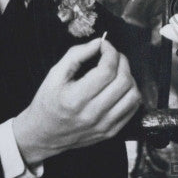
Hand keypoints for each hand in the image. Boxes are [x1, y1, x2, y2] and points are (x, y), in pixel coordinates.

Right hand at [13, 38, 140, 164]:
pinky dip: (131, 93)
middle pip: (123, 81)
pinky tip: (120, 87)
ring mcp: (104, 125)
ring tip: (118, 71)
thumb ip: (76, 55)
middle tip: (113, 56)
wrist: (44, 135)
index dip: (110, 52)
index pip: (106, 71)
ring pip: (133, 95)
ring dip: (129, 77)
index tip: (105, 45)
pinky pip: (132, 109)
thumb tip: (98, 43)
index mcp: (75, 99)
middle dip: (122, 61)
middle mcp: (92, 114)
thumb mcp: (55, 75)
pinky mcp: (111, 131)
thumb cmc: (47, 102)